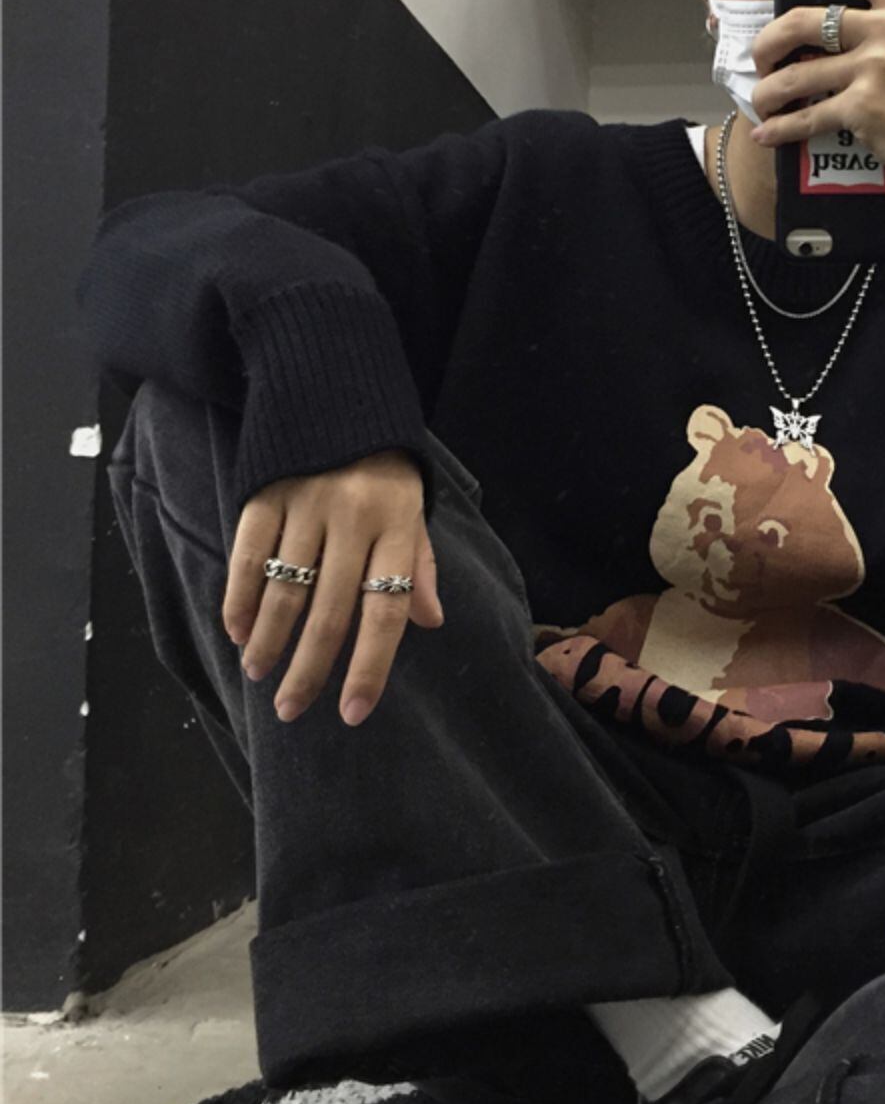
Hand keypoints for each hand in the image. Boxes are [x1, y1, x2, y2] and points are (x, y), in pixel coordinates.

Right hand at [221, 449, 442, 725]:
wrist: (338, 391)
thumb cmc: (384, 468)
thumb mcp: (414, 510)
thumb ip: (419, 566)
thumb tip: (429, 623)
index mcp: (399, 526)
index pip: (387, 610)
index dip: (369, 666)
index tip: (352, 711)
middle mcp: (354, 518)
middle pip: (330, 611)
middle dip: (308, 670)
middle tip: (290, 708)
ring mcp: (306, 504)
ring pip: (283, 591)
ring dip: (268, 641)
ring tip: (259, 673)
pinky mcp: (264, 492)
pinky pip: (247, 556)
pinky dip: (238, 600)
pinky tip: (236, 631)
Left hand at [749, 0, 884, 213]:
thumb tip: (837, 24)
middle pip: (802, 20)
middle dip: (768, 42)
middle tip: (764, 60)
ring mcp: (876, 67)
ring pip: (795, 74)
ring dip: (768, 92)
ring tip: (764, 102)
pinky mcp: (864, 108)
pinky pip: (806, 117)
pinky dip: (781, 129)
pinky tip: (768, 134)